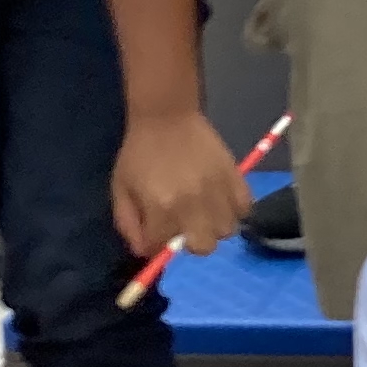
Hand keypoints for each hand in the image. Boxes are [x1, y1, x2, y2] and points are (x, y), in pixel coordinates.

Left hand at [112, 108, 245, 262]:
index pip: (162, 247)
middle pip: (203, 247)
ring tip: (203, 212)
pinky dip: (235, 210)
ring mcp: (217, 190)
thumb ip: (127, 224)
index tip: (155, 231)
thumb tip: (144, 251)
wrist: (165, 115)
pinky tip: (220, 202)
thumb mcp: (120, 188)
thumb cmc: (139, 152)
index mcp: (161, 207)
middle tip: (183, 225)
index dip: (156, 243)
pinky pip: (245, 208)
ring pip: (226, 231)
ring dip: (214, 227)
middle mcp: (192, 204)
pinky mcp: (234, 176)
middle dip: (190, 242)